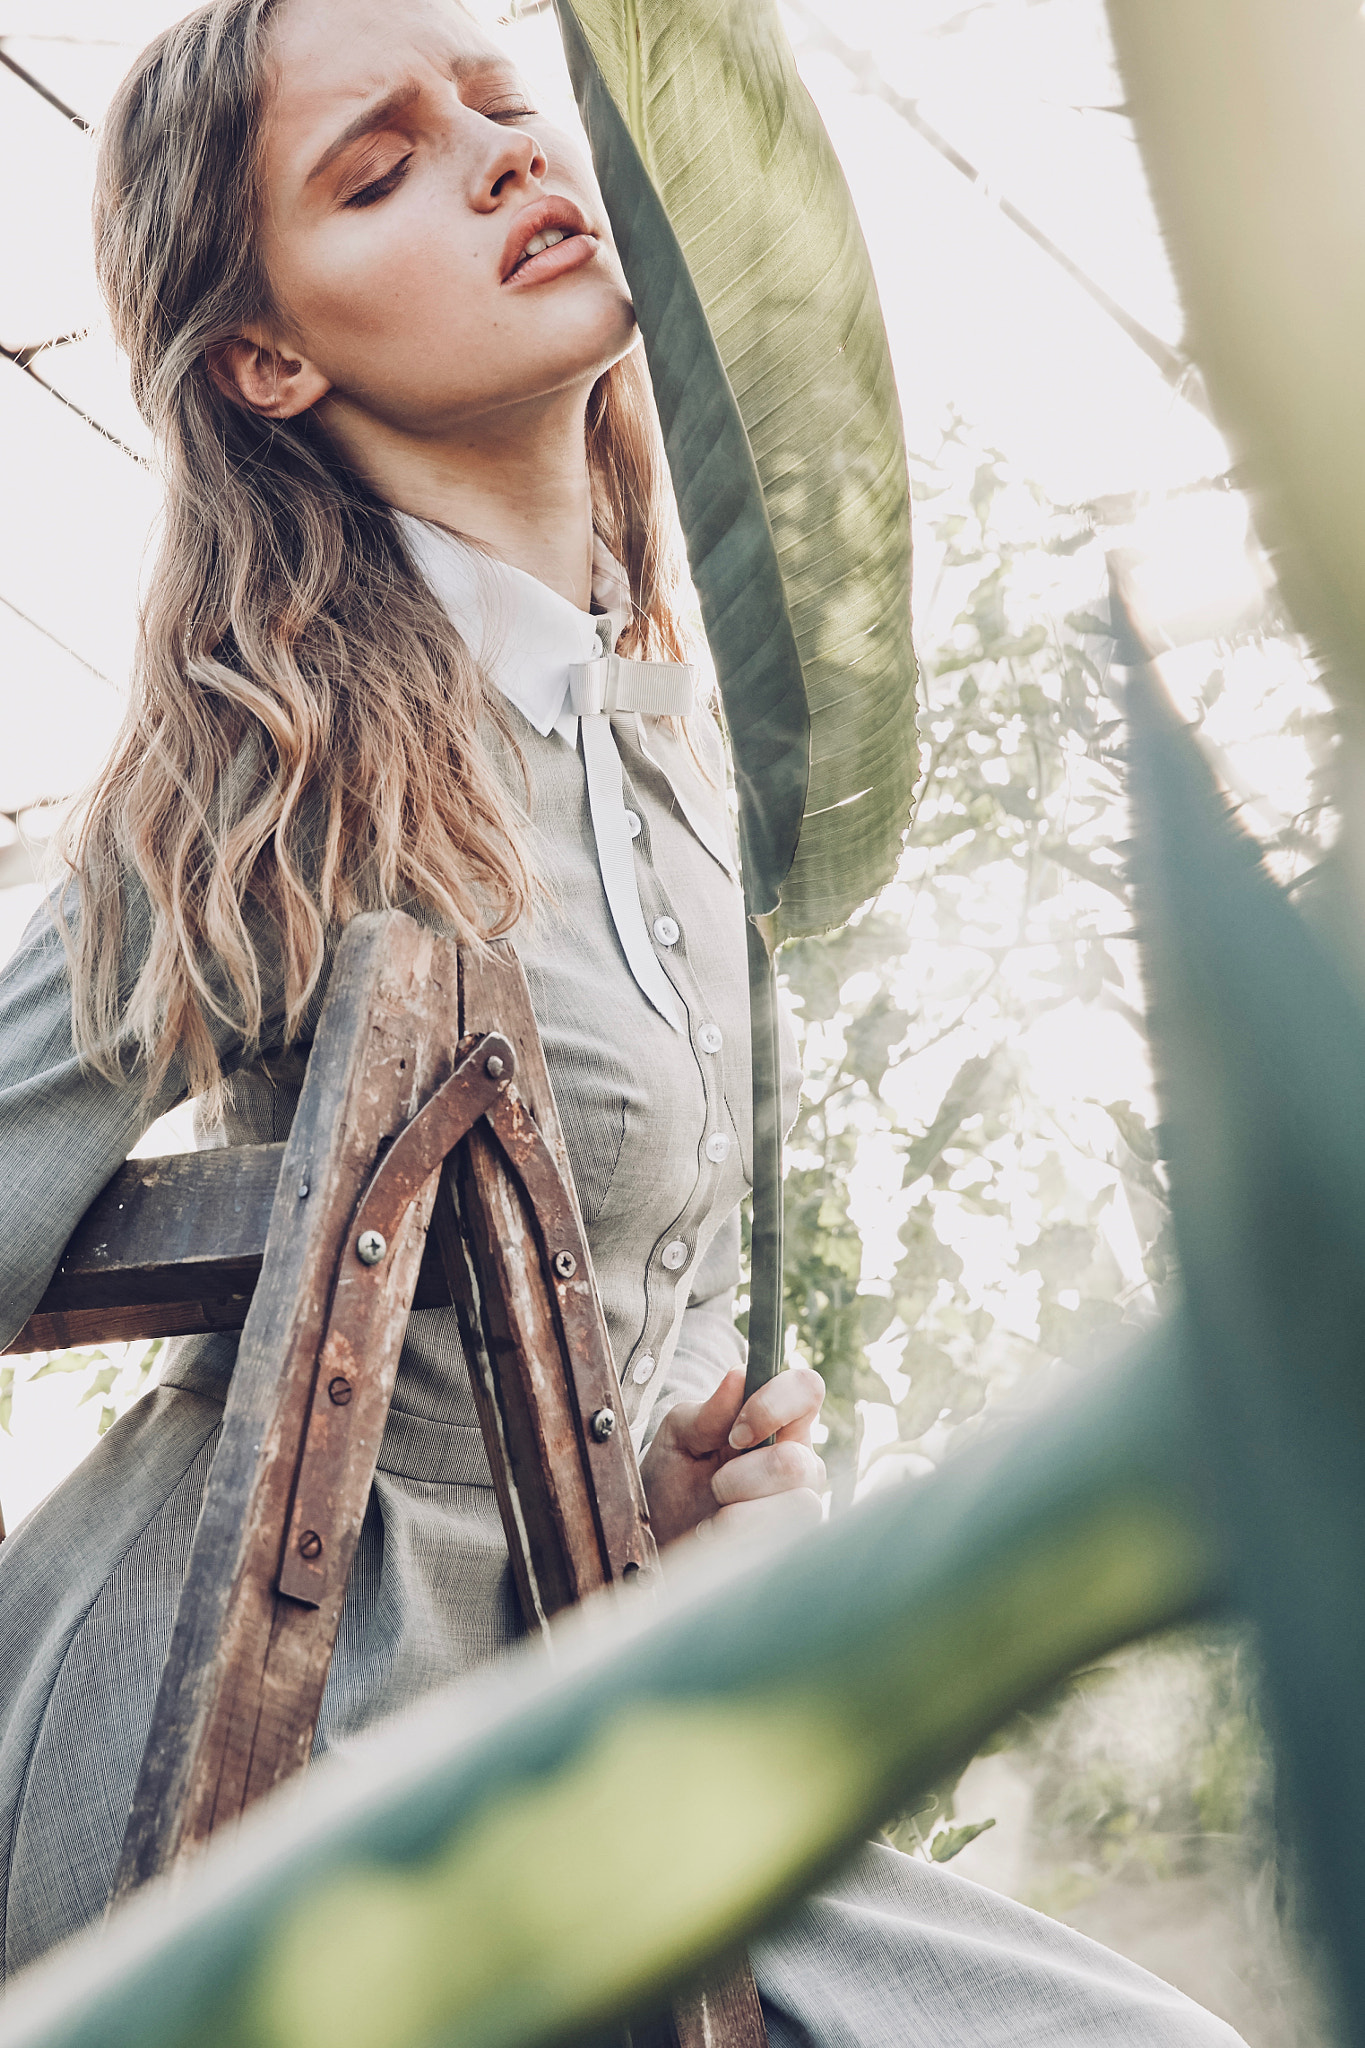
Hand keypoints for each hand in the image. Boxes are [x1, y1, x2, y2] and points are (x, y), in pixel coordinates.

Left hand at [640, 1366, 825, 1548]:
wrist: (661, 1534)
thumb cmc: (674, 1476)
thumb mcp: (679, 1437)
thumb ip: (708, 1411)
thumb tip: (738, 1376)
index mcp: (778, 1419)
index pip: (807, 1389)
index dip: (774, 1406)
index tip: (735, 1434)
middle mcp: (800, 1457)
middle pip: (796, 1461)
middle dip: (741, 1478)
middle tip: (715, 1485)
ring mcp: (803, 1500)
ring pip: (798, 1504)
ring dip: (742, 1514)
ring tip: (716, 1517)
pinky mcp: (796, 1541)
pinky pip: (784, 1542)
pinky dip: (742, 1540)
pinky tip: (722, 1538)